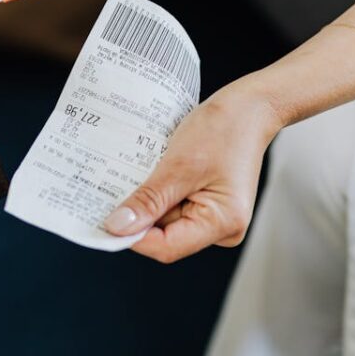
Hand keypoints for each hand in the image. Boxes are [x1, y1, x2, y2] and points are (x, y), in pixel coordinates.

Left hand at [102, 84, 283, 262]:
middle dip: (139, 215)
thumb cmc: (224, 129)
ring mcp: (215, 217)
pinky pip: (174, 207)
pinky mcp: (207, 205)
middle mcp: (222, 228)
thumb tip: (118, 227)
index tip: (105, 221)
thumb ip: (149, 200)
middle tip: (115, 190)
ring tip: (143, 172)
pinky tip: (154, 173)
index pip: (167, 247)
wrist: (249, 108)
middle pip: (165, 236)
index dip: (133, 237)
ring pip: (166, 221)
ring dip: (148, 201)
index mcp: (223, 223)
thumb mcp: (179, 165)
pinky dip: (159, 193)